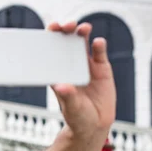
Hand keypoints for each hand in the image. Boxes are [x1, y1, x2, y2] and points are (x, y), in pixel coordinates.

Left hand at [48, 21, 115, 137]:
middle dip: (65, 30)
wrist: (95, 125)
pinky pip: (99, 53)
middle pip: (66, 41)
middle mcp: (70, 65)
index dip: (50, 37)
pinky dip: (99, 46)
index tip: (50, 29)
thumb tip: (60, 86)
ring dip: (82, 33)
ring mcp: (86, 65)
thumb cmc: (77, 117)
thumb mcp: (71, 108)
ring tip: (83, 29)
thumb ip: (67, 96)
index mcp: (57, 72)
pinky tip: (98, 43)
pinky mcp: (101, 68)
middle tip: (66, 25)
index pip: (51, 50)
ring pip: (82, 43)